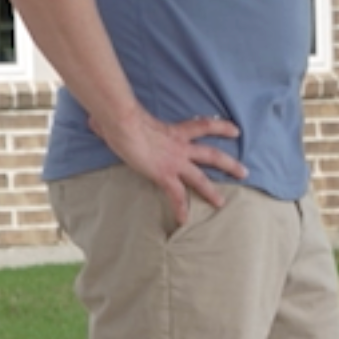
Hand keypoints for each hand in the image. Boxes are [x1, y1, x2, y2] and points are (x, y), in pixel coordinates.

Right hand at [98, 109, 247, 225]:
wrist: (124, 124)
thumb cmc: (121, 116)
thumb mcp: (123, 117)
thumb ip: (113, 121)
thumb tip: (94, 119)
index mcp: (174, 131)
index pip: (203, 125)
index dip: (220, 127)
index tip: (235, 130)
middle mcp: (180, 147)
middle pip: (211, 155)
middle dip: (229, 164)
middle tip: (245, 172)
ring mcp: (174, 162)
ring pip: (200, 178)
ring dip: (212, 191)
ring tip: (222, 204)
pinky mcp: (164, 175)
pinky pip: (176, 196)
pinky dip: (180, 209)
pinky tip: (183, 222)